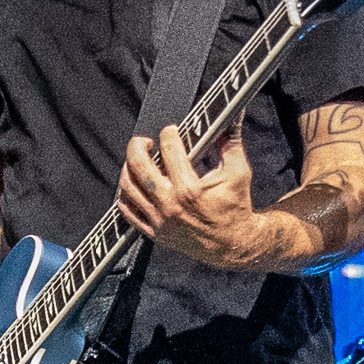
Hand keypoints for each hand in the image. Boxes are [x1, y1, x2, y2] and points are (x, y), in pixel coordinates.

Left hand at [117, 124, 268, 268]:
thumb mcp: (239, 172)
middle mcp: (170, 204)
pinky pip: (128, 212)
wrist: (232, 244)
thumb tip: (229, 120)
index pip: (169, 150)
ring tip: (136, 161)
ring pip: (128, 187)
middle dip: (137, 145)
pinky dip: (125, 196)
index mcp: (190, 188)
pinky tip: (132, 185)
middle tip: (144, 141)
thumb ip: (230, 144)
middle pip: (138, 166)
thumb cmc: (235, 208)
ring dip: (127, 168)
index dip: (168, 134)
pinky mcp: (154, 232)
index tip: (170, 130)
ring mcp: (159, 219)